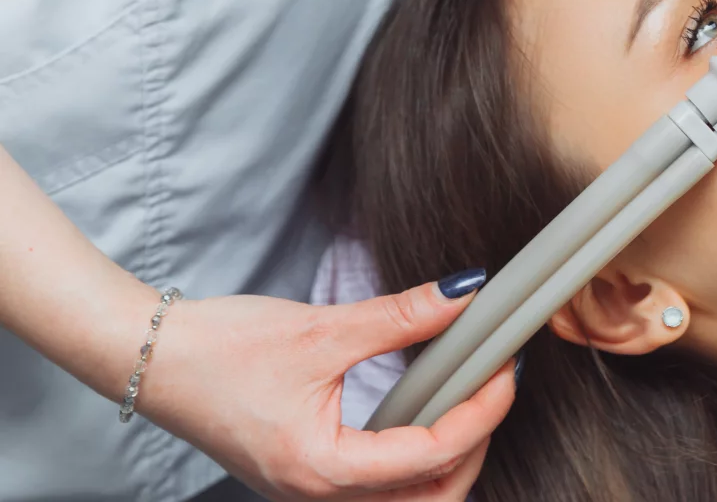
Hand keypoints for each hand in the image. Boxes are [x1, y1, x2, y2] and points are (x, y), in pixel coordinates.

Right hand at [138, 278, 514, 500]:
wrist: (148, 357)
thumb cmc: (218, 348)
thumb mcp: (322, 328)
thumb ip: (401, 316)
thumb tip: (464, 295)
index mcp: (324, 468)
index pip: (433, 455)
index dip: (483, 412)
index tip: (507, 368)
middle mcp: (319, 494)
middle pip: (431, 498)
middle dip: (476, 448)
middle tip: (496, 389)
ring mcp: (312, 491)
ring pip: (407, 499)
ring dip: (449, 457)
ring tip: (470, 399)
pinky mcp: (306, 475)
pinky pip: (379, 486)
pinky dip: (416, 457)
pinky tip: (427, 411)